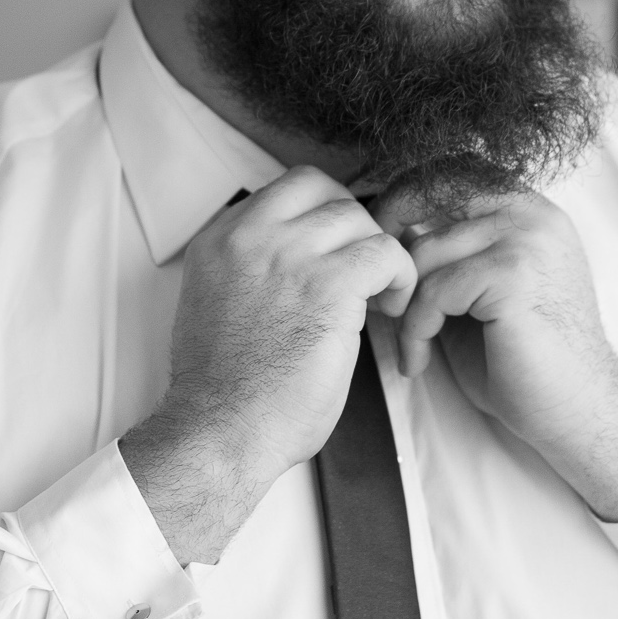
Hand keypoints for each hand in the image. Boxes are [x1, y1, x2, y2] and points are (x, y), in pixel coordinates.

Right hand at [123, 167, 416, 562]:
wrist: (220, 431)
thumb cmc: (224, 390)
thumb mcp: (217, 304)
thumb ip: (250, 269)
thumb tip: (300, 262)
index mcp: (218, 240)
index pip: (282, 191)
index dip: (318, 216)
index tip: (334, 249)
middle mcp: (248, 236)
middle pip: (320, 187)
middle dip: (349, 221)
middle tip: (362, 263)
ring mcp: (287, 254)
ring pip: (356, 217)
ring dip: (377, 252)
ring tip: (381, 294)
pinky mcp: (327, 283)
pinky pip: (385, 252)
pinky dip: (400, 276)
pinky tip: (391, 306)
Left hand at [379, 190, 617, 520]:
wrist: (580, 411)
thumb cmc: (526, 361)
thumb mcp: (483, 291)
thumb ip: (449, 255)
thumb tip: (392, 231)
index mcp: (529, 210)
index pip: (454, 170)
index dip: (408, 193)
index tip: (382, 237)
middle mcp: (532, 213)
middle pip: (436, 189)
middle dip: (392, 224)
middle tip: (378, 277)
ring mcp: (527, 238)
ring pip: (426, 252)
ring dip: (404, 306)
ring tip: (412, 346)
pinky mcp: (514, 273)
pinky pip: (434, 291)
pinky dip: (416, 330)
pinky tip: (419, 360)